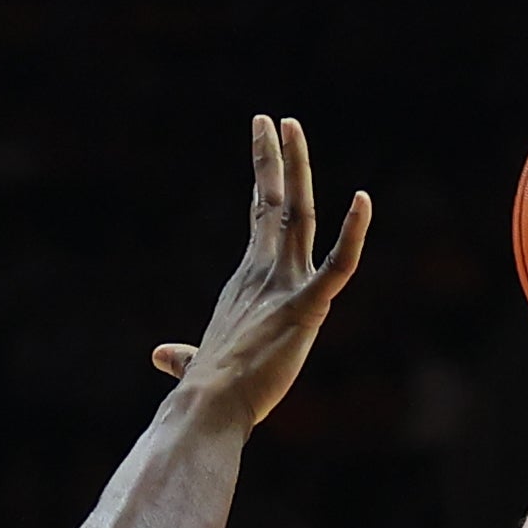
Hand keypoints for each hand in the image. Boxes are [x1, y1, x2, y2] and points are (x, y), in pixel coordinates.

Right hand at [150, 116, 372, 428]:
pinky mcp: (306, 308)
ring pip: (298, 216)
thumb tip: (163, 357)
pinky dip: (353, 233)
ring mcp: (284, 286)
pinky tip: (364, 201)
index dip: (265, 177)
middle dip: (276, 158)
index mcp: (248, 280)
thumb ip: (185, 356)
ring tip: (292, 127)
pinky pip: (337, 265)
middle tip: (274, 119)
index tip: (265, 138)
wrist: (206, 408)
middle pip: (274, 202)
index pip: (260, 217)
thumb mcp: (196, 363)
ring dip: (298, 169)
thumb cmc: (205, 392)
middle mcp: (264, 273)